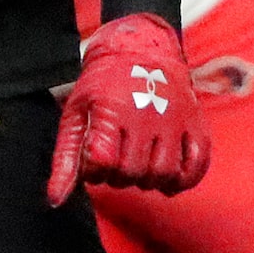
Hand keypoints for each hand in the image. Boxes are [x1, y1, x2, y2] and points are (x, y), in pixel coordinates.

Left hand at [47, 14, 212, 205]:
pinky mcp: (197, 125)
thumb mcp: (76, 116)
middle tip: (117, 164)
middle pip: (132, 172)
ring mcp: (175, 120)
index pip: (103, 164)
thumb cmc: (103, 87)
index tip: (94, 161)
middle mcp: (147, 115)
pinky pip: (198, 165)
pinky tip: (169, 180)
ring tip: (139, 169)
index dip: (95, 172)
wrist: (143, 51)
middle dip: (119, 177)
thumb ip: (65, 160)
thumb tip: (55, 201)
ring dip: (148, 181)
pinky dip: (184, 181)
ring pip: (164, 174)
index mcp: (113, 111)